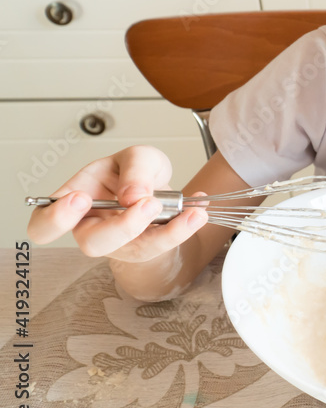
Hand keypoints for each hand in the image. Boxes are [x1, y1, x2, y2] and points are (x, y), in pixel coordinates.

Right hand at [26, 145, 207, 262]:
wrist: (161, 191)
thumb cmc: (136, 174)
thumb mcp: (137, 157)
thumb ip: (135, 169)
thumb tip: (133, 195)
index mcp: (74, 201)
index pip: (44, 223)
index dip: (56, 218)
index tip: (81, 198)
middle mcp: (94, 227)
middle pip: (93, 243)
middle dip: (122, 226)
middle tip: (147, 204)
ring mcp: (123, 243)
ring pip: (136, 250)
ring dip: (166, 232)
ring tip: (189, 211)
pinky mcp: (149, 249)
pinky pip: (166, 246)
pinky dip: (187, 227)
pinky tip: (199, 211)